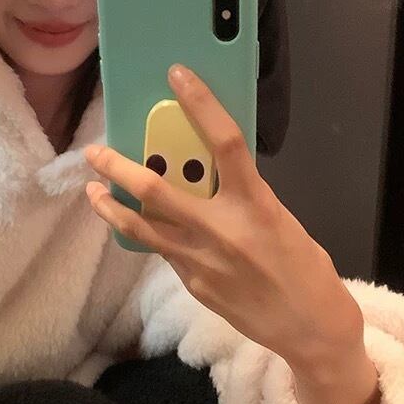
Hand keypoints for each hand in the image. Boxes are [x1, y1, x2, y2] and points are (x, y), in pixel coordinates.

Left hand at [84, 63, 379, 403]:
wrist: (310, 327)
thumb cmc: (304, 266)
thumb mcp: (279, 219)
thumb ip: (242, 196)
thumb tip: (206, 174)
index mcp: (255, 203)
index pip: (225, 142)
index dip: (200, 103)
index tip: (178, 76)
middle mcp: (223, 230)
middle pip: (156, 190)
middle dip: (119, 167)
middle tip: (95, 152)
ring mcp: (202, 261)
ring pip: (142, 228)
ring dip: (111, 207)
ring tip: (93, 190)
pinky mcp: (193, 285)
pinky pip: (163, 252)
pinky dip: (148, 235)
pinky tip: (137, 227)